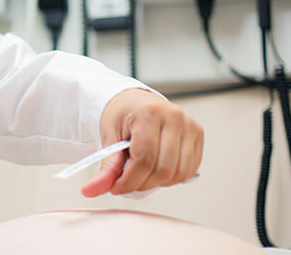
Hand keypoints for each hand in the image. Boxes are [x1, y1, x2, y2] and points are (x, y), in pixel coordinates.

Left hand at [80, 88, 203, 197]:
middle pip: (164, 169)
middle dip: (142, 183)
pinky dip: (172, 177)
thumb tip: (93, 190)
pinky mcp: (197, 134)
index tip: (116, 187)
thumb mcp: (108, 136)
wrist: (134, 101)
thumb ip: (106, 165)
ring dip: (158, 182)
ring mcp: (189, 125)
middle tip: (126, 183)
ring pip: (179, 172)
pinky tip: (156, 169)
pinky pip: (189, 169)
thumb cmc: (120, 115)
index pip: (145, 158)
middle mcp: (174, 117)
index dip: (130, 180)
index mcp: (149, 113)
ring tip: (141, 174)